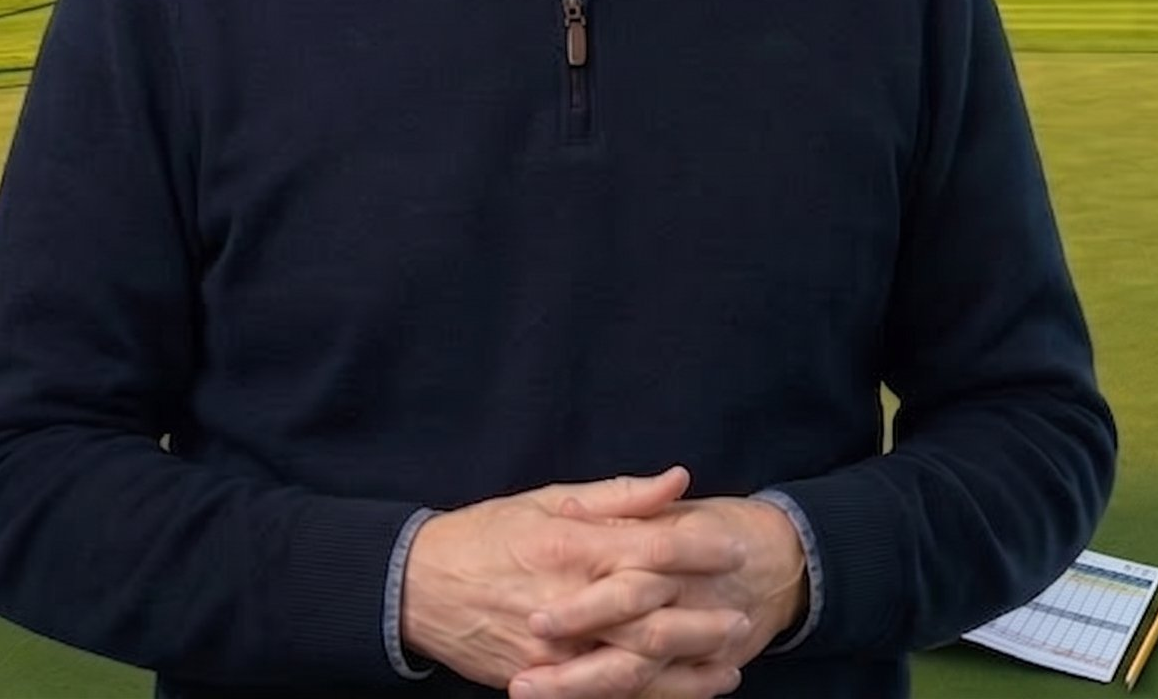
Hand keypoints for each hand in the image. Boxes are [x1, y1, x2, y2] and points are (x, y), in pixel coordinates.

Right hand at [511, 495, 807, 698]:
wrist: (416, 586)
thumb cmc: (485, 534)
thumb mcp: (547, 499)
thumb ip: (618, 496)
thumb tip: (678, 480)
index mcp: (571, 545)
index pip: (653, 546)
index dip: (701, 548)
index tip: (734, 548)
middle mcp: (567, 598)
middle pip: (652, 615)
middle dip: (704, 618)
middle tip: (742, 614)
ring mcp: (554, 648)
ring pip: (634, 666)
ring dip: (688, 668)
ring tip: (728, 666)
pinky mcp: (542, 680)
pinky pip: (603, 695)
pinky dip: (648, 697)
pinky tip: (680, 694)